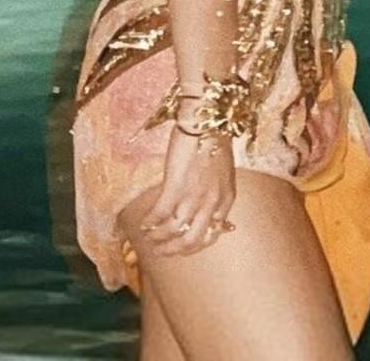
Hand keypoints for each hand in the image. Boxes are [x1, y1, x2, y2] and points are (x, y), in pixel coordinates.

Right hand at [137, 125, 236, 257]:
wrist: (207, 118)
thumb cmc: (215, 139)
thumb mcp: (224, 172)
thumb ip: (218, 192)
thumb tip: (209, 209)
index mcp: (226, 199)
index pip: (211, 235)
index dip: (193, 245)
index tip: (181, 247)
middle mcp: (211, 203)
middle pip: (191, 240)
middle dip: (173, 250)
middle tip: (160, 251)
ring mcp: (194, 196)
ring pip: (173, 231)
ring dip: (158, 238)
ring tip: (148, 238)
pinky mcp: (175, 186)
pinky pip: (160, 214)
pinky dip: (150, 222)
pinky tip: (143, 224)